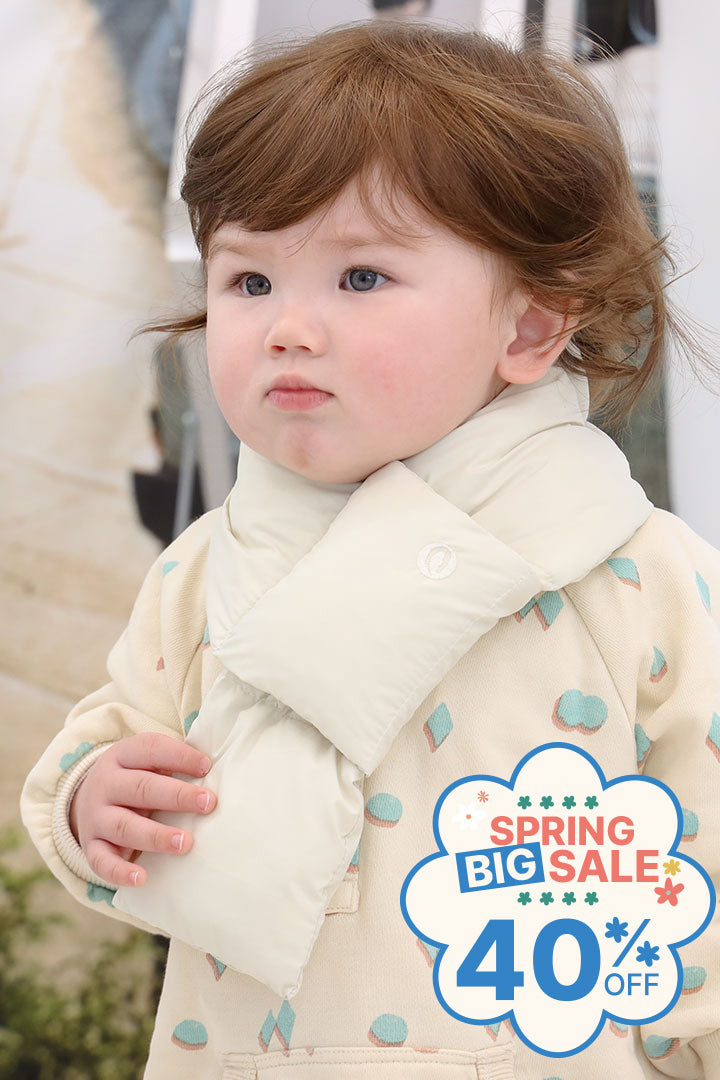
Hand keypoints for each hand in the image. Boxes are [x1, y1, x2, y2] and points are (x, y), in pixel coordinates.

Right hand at [69, 732, 215, 887]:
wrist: (83, 800)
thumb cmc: (134, 779)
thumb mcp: (146, 763)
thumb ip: (173, 764)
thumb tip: (216, 770)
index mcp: (122, 756)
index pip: (150, 750)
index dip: (179, 756)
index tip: (207, 766)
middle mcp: (106, 785)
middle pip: (141, 788)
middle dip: (177, 796)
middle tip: (208, 803)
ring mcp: (96, 817)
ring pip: (124, 826)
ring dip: (156, 835)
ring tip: (185, 842)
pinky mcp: (91, 847)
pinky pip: (101, 861)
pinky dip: (120, 872)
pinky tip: (142, 878)